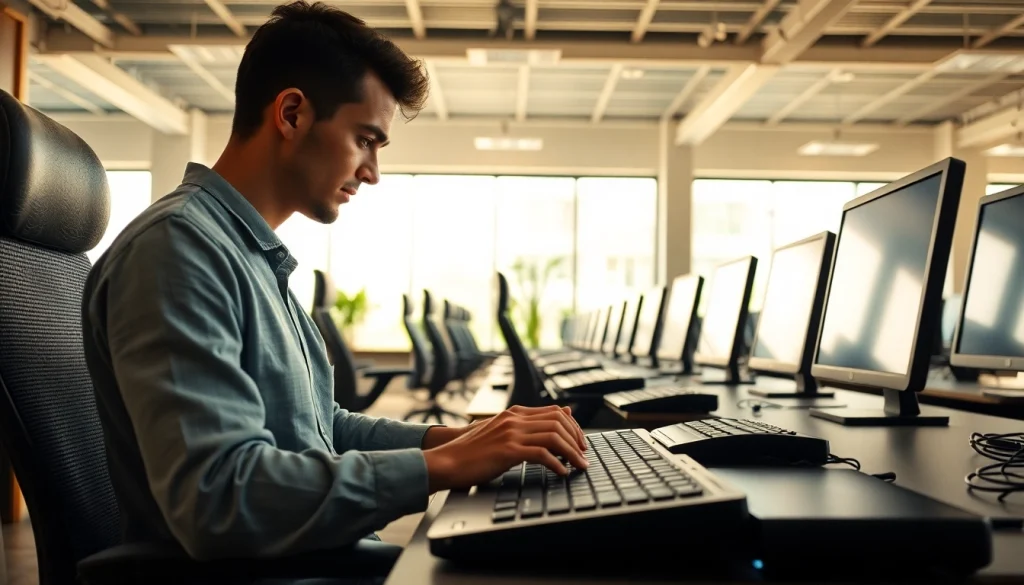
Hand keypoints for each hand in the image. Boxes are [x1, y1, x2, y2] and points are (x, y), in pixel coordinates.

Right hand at [422, 405, 587, 491]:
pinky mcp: (507, 450)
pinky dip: (557, 463)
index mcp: (514, 413)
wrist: (446, 460)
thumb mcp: (500, 433)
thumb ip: (525, 426)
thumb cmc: (472, 451)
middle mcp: (514, 419)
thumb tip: (552, 419)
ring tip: (579, 466)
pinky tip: (561, 472)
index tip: (580, 443)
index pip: (555, 412)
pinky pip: (541, 454)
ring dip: (572, 453)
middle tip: (584, 456)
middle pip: (559, 422)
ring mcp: (511, 433)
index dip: (573, 427)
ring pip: (554, 436)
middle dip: (577, 439)